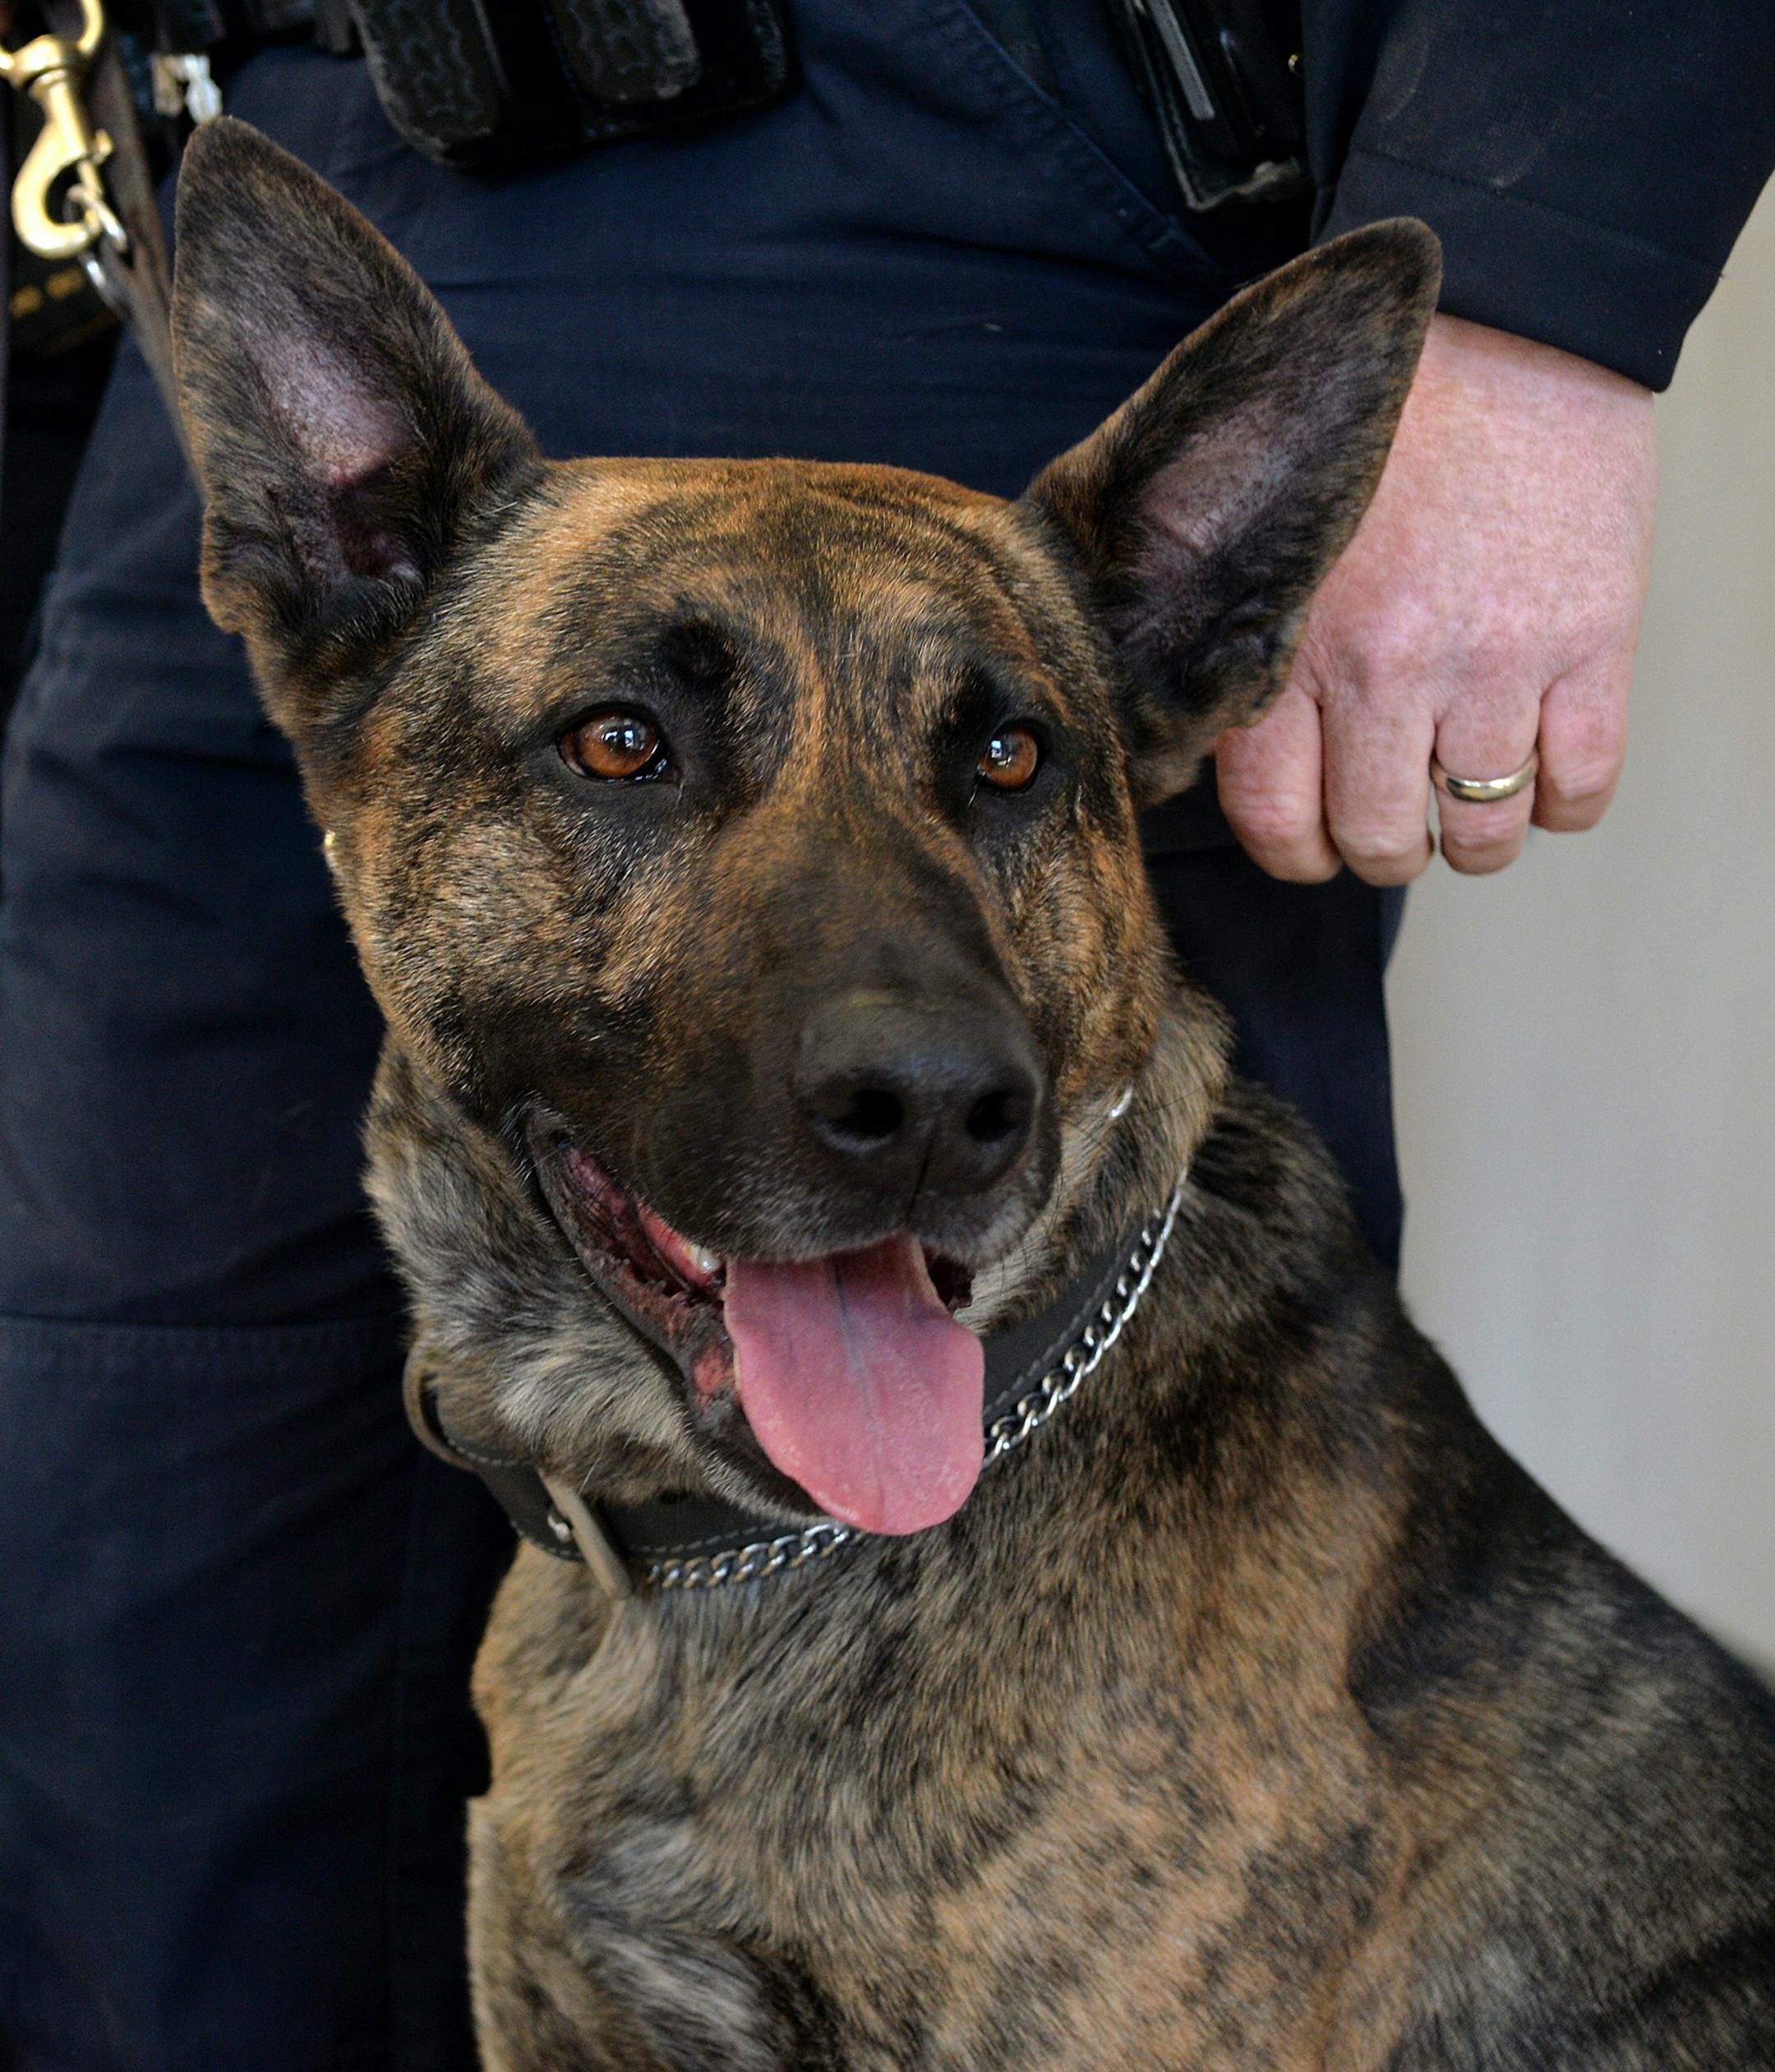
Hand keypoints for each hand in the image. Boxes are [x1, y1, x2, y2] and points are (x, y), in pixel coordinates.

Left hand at [1214, 312, 1656, 882]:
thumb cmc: (1375, 429)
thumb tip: (1223, 749)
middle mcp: (1386, 668)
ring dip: (1470, 839)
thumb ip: (1247, 638)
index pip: (1276, 819)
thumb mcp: (1268, 536)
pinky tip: (1542, 777)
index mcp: (1289, 642)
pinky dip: (1561, 806)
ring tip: (1463, 808)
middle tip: (1390, 825)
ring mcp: (1493, 662)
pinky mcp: (1590, 642)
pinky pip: (1580, 786)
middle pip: (1377, 839)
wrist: (1503, 323)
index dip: (1296, 853)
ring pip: (1479, 831)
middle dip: (1381, 850)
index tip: (1311, 844)